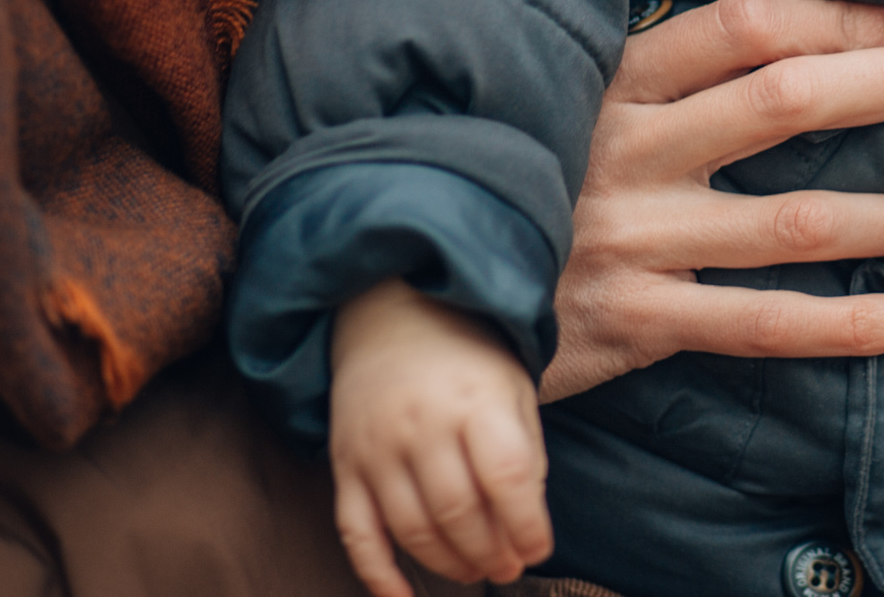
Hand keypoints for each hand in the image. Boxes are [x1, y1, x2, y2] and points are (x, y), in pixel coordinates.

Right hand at [329, 279, 550, 596]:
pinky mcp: (344, 465)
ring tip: (475, 572)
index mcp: (475, 400)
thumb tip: (526, 523)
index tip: (539, 549)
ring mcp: (376, 448)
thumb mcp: (512, 385)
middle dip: (490, 552)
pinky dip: (378, 573)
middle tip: (508, 567)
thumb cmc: (467, 355)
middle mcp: (421, 425)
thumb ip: (523, 450)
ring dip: (448, 563)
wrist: (391, 312)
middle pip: (458, 510)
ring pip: (412, 528)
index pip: (506, 476)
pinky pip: (355, 532)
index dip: (527, 524)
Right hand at [544, 0, 883, 400]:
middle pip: (787, 102)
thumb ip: (671, 75)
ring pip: (797, 221)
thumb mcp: (580, 102)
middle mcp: (626, 150)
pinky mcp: (633, 322)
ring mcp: (632, 240)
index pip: (746, 27)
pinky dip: (848, 325)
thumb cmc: (537, 181)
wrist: (424, 295)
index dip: (843, 19)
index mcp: (616, 80)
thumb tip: (802, 36)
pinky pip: (762, 325)